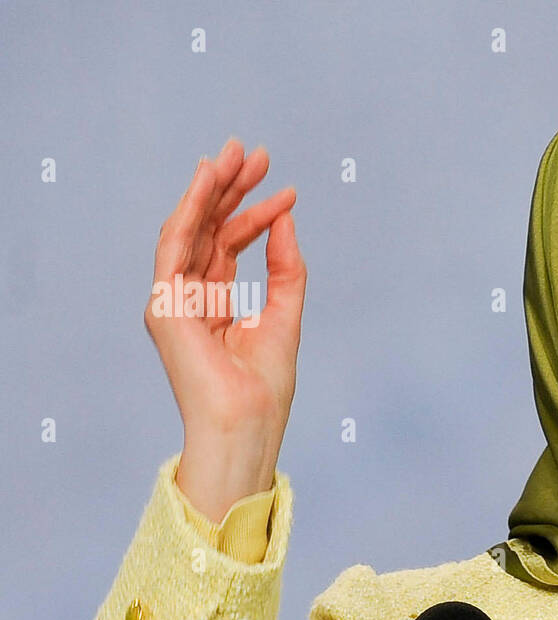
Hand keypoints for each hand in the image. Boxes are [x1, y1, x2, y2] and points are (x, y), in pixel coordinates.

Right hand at [144, 138, 305, 522]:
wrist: (248, 423)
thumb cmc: (266, 388)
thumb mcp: (286, 316)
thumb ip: (285, 268)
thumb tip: (285, 217)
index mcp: (214, 307)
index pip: (229, 247)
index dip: (255, 215)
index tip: (286, 190)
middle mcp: (189, 299)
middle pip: (207, 231)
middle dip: (230, 189)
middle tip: (255, 153)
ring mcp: (173, 301)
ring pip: (190, 230)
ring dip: (212, 189)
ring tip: (238, 155)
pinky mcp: (165, 304)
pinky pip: (176, 244)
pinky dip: (192, 208)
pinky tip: (210, 179)